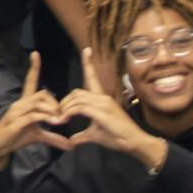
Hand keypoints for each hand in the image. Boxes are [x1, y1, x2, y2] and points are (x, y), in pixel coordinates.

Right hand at [0, 51, 72, 172]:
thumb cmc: (16, 137)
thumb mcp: (38, 136)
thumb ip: (54, 137)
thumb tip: (70, 145)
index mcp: (25, 103)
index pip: (29, 81)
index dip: (34, 68)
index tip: (35, 53)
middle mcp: (19, 104)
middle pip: (41, 94)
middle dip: (54, 104)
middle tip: (62, 117)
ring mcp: (16, 112)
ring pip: (37, 103)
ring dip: (51, 111)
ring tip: (58, 121)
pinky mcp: (14, 123)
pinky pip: (32, 116)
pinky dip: (44, 118)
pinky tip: (52, 123)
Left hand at [57, 48, 166, 171]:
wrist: (134, 142)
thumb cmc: (118, 137)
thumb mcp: (95, 135)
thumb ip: (82, 135)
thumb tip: (71, 140)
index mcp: (102, 99)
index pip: (93, 77)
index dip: (89, 64)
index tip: (86, 50)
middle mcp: (103, 97)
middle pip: (77, 91)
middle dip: (65, 102)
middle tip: (58, 114)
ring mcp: (103, 103)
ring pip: (77, 98)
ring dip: (66, 108)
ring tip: (61, 119)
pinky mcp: (103, 112)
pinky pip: (81, 108)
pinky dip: (70, 113)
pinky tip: (65, 120)